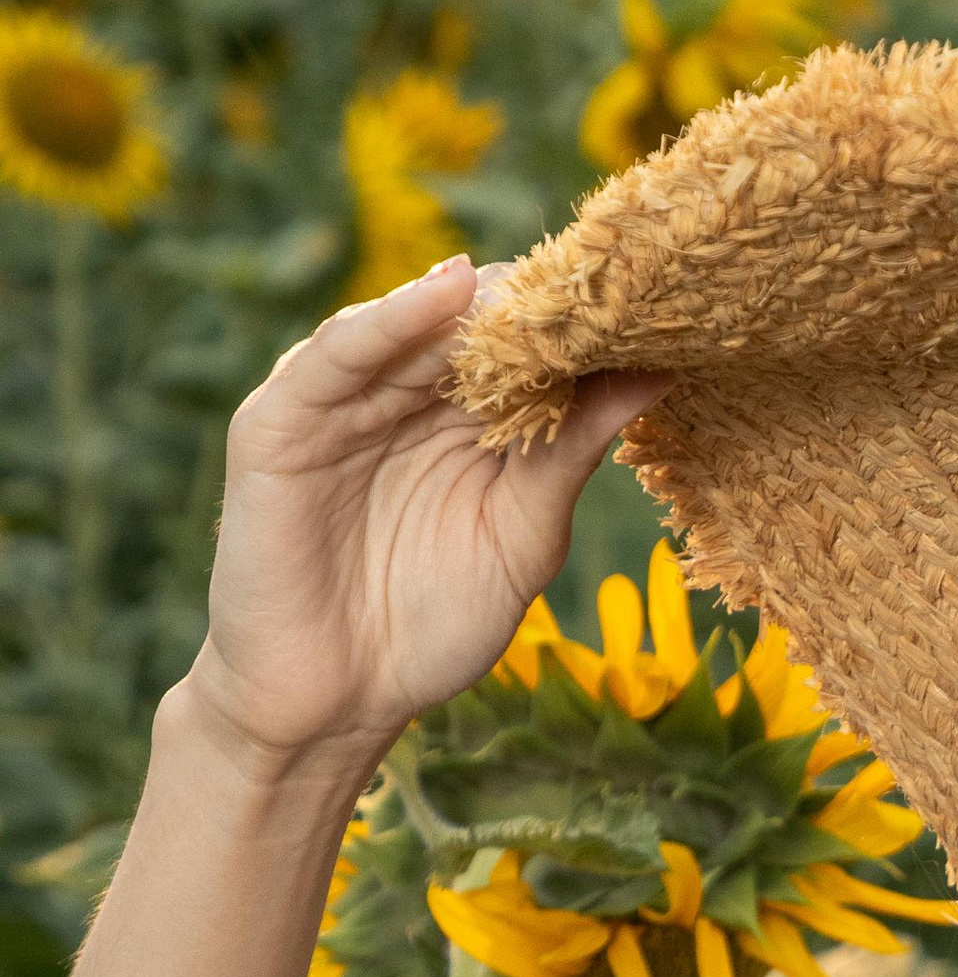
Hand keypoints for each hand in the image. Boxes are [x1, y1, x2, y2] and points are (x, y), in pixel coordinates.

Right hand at [185, 257, 660, 778]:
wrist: (333, 702)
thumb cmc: (430, 626)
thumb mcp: (522, 534)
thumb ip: (573, 450)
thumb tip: (658, 373)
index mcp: (465, 423)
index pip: (524, 351)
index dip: (577, 325)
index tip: (650, 299)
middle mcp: (403, 399)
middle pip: (469, 326)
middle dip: (531, 302)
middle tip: (604, 274)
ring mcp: (341, 403)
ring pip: (409, 327)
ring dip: (471, 299)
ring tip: (535, 280)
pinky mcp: (281, 420)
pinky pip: (337, 355)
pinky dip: (390, 320)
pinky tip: (446, 295)